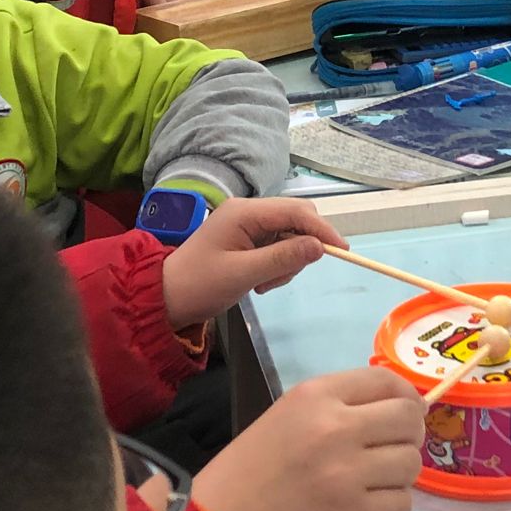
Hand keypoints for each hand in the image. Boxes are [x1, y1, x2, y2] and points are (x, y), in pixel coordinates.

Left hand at [160, 197, 344, 327]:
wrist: (167, 298)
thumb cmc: (200, 285)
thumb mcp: (243, 275)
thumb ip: (282, 259)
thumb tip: (319, 247)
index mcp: (244, 212)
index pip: (295, 212)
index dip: (321, 229)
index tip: (342, 251)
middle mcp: (248, 211)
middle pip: (295, 218)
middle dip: (301, 246)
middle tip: (287, 275)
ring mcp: (247, 225)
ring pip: (289, 235)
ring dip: (287, 260)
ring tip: (264, 283)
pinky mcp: (247, 239)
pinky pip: (277, 246)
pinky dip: (277, 265)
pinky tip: (260, 282)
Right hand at [192, 368, 424, 510]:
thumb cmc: (254, 465)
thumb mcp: (290, 412)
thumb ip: (341, 404)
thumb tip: (401, 407)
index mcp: (317, 395)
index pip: (386, 381)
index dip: (407, 396)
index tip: (407, 412)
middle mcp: (336, 426)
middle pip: (409, 420)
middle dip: (409, 436)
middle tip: (391, 450)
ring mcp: (346, 472)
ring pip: (411, 464)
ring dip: (400, 475)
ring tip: (375, 482)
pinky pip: (402, 505)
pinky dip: (392, 508)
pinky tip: (369, 507)